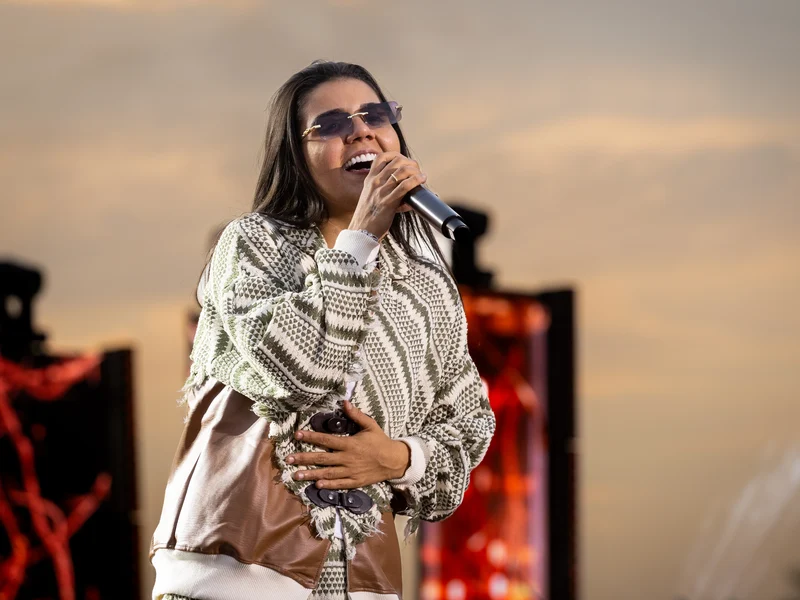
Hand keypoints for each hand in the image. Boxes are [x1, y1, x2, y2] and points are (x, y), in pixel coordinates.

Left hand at [285, 400, 410, 489]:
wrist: (394, 461)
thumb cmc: (381, 441)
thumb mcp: (370, 425)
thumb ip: (356, 415)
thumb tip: (344, 402)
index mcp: (350, 444)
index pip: (326, 440)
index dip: (311, 437)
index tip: (297, 435)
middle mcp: (347, 459)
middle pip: (322, 458)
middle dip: (304, 458)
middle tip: (288, 459)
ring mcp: (350, 472)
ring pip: (327, 473)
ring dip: (311, 474)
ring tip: (296, 475)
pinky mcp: (355, 482)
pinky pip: (339, 484)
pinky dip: (328, 485)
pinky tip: (316, 485)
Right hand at [348, 151, 425, 239]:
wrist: (361, 231)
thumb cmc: (368, 217)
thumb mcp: (370, 197)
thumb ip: (382, 189)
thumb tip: (402, 187)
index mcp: (369, 179)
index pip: (381, 157)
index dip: (396, 155)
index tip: (405, 161)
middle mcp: (375, 182)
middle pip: (396, 161)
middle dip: (410, 163)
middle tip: (417, 170)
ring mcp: (381, 191)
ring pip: (402, 171)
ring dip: (415, 171)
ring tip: (421, 176)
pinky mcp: (388, 202)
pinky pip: (404, 186)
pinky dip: (416, 180)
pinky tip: (422, 180)